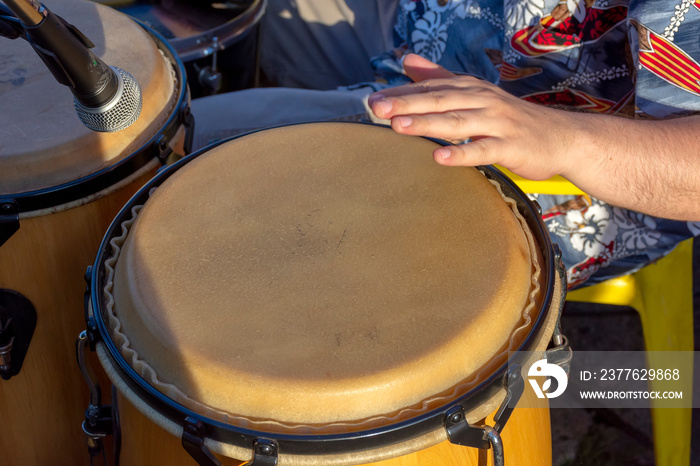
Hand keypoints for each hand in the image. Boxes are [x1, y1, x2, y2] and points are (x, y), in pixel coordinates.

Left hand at [368, 54, 583, 180]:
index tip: (372, 101)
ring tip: (398, 126)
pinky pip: (483, 150)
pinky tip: (439, 157)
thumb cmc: (512, 119)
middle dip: (407, 104)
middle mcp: (482, 102)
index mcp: (471, 89)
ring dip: (427, 124)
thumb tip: (407, 60)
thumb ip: (440, 77)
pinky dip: (461, 154)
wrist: (562, 137)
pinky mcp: (510, 147)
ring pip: (457, 122)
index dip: (402, 93)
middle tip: (377, 109)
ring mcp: (497, 124)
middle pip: (440, 101)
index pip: (432, 88)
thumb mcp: (476, 94)